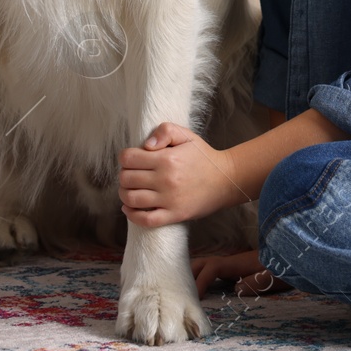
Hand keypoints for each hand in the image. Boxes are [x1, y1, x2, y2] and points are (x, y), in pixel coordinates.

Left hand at [118, 122, 244, 227]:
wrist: (226, 180)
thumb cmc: (203, 157)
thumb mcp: (186, 136)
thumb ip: (164, 131)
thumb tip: (146, 145)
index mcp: (167, 159)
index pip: (129, 158)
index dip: (125, 157)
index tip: (131, 158)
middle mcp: (166, 180)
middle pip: (126, 179)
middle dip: (124, 174)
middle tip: (131, 173)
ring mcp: (169, 200)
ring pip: (131, 199)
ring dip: (124, 193)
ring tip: (129, 189)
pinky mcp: (174, 215)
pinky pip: (145, 220)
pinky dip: (132, 215)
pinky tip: (129, 208)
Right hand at [190, 249, 292, 297]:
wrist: (294, 257)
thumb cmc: (284, 268)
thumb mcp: (273, 276)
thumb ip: (256, 281)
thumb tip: (236, 289)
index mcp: (237, 263)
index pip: (211, 269)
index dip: (201, 282)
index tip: (194, 298)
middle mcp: (231, 261)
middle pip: (202, 263)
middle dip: (187, 274)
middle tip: (176, 291)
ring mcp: (232, 265)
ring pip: (206, 266)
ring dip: (193, 275)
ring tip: (181, 290)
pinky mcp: (235, 271)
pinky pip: (213, 272)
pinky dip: (202, 278)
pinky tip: (197, 290)